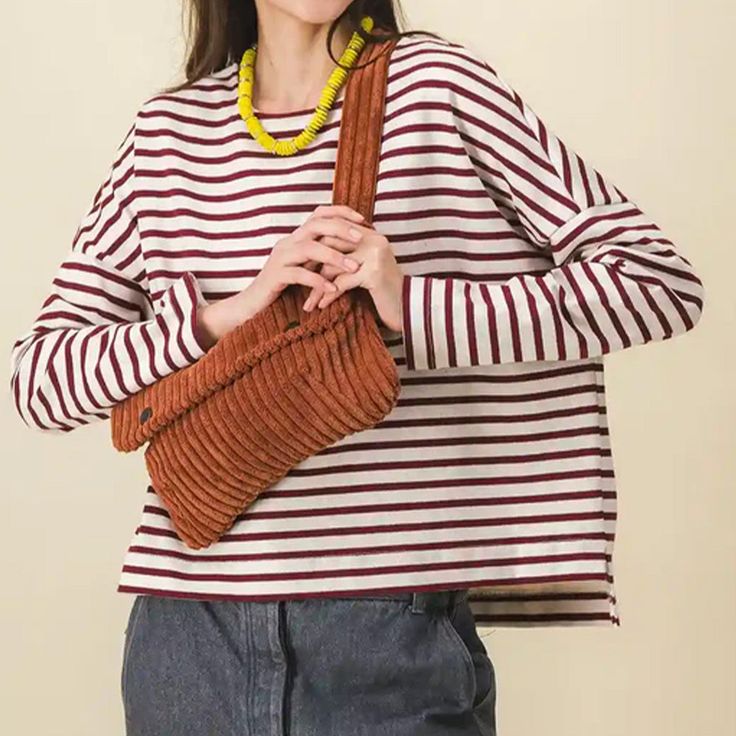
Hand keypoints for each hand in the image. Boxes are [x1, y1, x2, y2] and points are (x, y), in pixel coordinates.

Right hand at [195, 204, 364, 346]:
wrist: (253, 306)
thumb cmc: (283, 289)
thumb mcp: (305, 268)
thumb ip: (320, 258)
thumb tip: (351, 250)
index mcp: (296, 238)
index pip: (319, 214)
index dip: (341, 213)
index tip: (362, 220)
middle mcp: (287, 243)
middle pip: (315, 225)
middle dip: (340, 229)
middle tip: (361, 239)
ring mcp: (280, 259)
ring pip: (309, 248)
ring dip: (334, 256)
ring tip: (353, 267)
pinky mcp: (275, 277)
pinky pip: (299, 275)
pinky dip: (318, 281)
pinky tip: (333, 289)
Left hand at [302, 222, 403, 332]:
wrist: (408, 309)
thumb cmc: (384, 292)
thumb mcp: (364, 269)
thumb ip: (346, 258)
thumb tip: (314, 254)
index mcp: (370, 234)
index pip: (334, 233)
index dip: (315, 250)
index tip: (301, 266)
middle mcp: (374, 240)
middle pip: (331, 247)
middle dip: (312, 267)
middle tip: (298, 282)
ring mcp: (375, 255)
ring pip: (334, 267)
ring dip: (318, 287)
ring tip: (309, 302)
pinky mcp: (374, 273)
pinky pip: (342, 283)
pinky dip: (329, 295)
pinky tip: (321, 305)